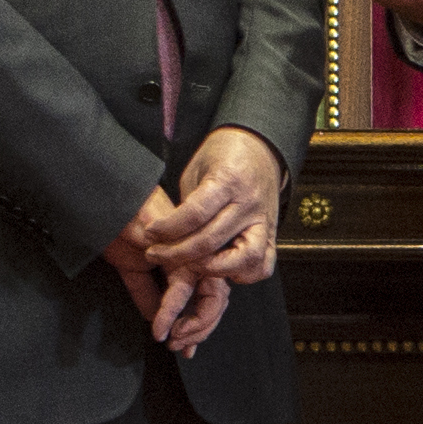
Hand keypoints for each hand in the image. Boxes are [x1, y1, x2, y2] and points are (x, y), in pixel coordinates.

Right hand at [105, 172, 236, 351]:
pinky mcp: (181, 246)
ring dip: (196, 323)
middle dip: (201, 328)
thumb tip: (156, 321)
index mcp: (188, 260)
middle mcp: (196, 255)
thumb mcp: (132, 267)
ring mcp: (192, 250)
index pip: (208, 296)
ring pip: (213, 294)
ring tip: (174, 338)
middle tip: (180, 346)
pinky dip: (172, 309)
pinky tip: (161, 326)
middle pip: (217, 299)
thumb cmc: (116, 226)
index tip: (185, 346)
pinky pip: (186, 284)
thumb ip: (146, 293)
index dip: (200, 325)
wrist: (104, 200)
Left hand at [165, 124, 286, 287]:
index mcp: (229, 180)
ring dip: (213, 269)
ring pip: (245, 259)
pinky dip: (241, 274)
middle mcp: (249, 203)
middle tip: (157, 254)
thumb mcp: (196, 170)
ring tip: (191, 266)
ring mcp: (264, 221)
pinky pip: (262, 266)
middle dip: (177, 253)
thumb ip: (186, 204)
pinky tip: (220, 268)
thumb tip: (165, 236)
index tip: (150, 233)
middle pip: (211, 240)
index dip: (168, 228)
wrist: (258, 149)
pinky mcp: (272, 235)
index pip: (195, 214)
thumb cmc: (223, 158)